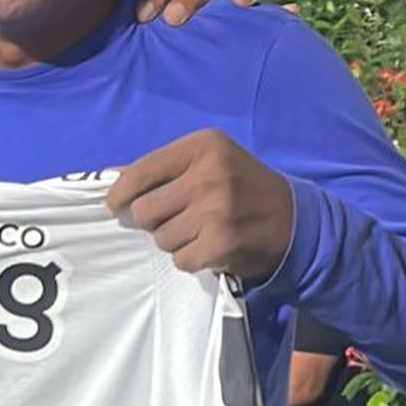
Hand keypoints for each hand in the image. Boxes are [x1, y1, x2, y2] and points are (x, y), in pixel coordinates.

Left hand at [106, 129, 293, 279]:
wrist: (294, 219)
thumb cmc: (240, 187)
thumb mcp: (207, 162)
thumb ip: (160, 168)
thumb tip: (111, 176)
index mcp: (201, 146)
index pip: (139, 173)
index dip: (120, 194)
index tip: (116, 205)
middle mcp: (210, 173)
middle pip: (144, 211)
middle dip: (155, 220)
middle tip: (179, 218)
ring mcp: (217, 208)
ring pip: (161, 238)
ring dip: (175, 241)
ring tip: (201, 231)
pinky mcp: (223, 241)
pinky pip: (180, 259)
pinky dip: (192, 259)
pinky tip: (212, 246)